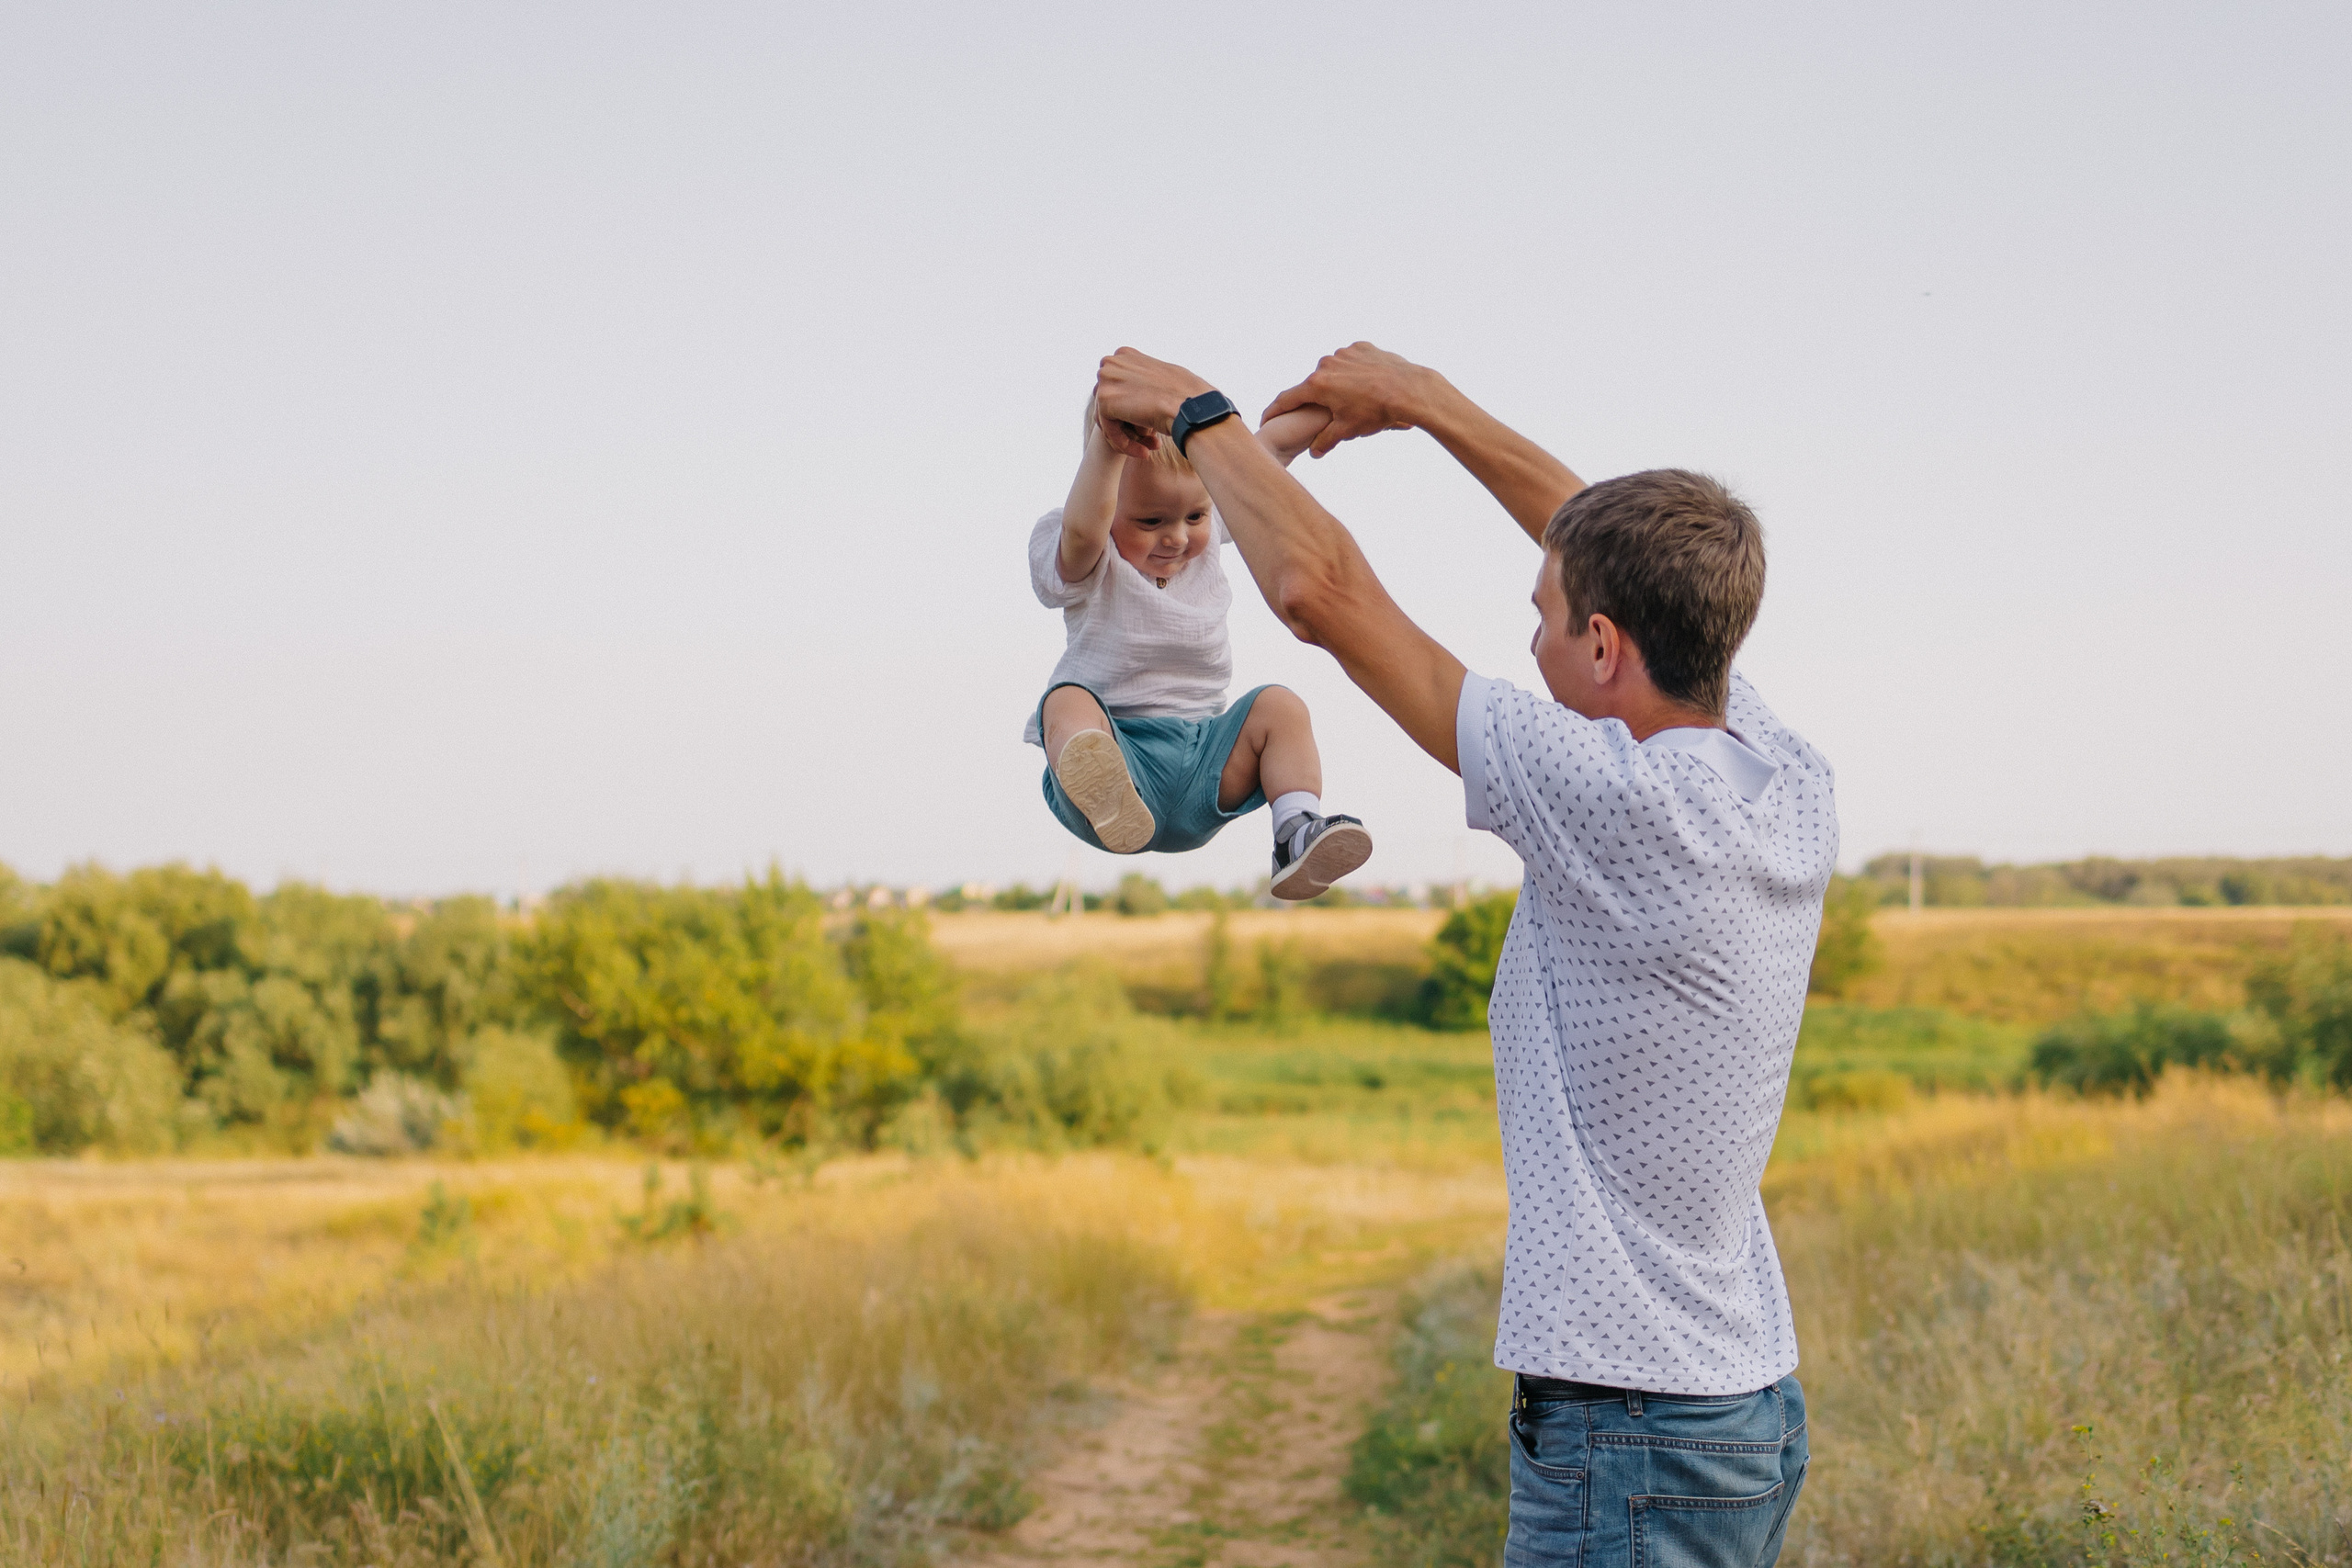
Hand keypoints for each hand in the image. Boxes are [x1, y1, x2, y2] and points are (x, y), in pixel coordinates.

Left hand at [1095, 348, 1213, 457]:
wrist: (1193, 409)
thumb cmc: (1189, 397)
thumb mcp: (1164, 377)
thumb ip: (1144, 379)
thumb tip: (1136, 388)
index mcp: (1125, 355)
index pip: (1116, 390)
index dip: (1130, 412)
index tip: (1149, 429)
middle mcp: (1112, 363)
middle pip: (1108, 404)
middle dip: (1127, 426)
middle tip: (1149, 441)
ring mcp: (1106, 379)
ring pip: (1107, 420)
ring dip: (1127, 438)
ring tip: (1148, 448)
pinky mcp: (1104, 400)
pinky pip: (1108, 430)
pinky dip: (1124, 445)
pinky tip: (1144, 453)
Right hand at [1262, 342, 1433, 458]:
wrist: (1409, 389)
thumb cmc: (1376, 412)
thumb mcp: (1348, 430)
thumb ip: (1327, 440)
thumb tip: (1314, 454)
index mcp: (1317, 386)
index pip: (1288, 400)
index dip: (1275, 411)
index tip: (1265, 420)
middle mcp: (1326, 365)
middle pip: (1315, 386)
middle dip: (1322, 400)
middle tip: (1336, 413)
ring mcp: (1344, 353)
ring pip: (1335, 372)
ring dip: (1340, 385)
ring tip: (1360, 400)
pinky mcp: (1361, 347)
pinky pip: (1352, 361)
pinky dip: (1355, 372)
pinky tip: (1369, 384)